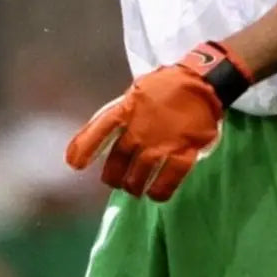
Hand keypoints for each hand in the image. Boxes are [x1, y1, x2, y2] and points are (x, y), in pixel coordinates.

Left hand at [65, 41, 251, 201]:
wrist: (202, 83)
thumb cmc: (167, 85)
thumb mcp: (139, 91)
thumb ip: (125, 111)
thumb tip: (112, 130)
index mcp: (127, 110)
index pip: (99, 129)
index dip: (84, 147)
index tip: (74, 164)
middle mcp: (140, 131)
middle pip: (118, 162)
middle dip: (113, 176)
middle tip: (115, 180)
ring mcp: (161, 144)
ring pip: (139, 176)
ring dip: (134, 186)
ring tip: (135, 188)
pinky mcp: (183, 153)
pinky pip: (167, 181)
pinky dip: (159, 191)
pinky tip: (156, 193)